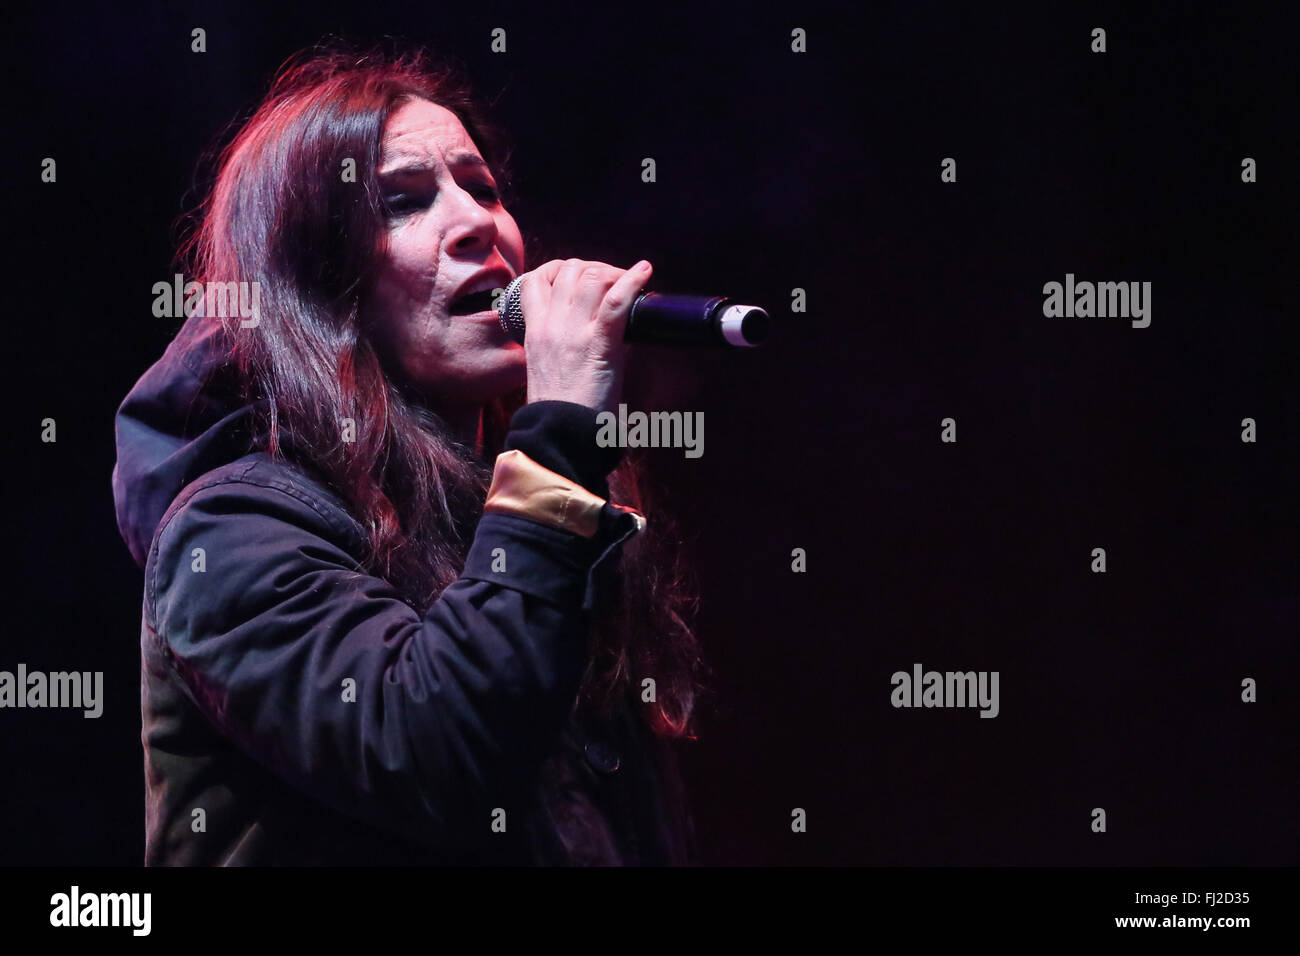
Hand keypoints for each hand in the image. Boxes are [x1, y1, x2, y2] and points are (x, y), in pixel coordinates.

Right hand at [515, 258, 652, 413]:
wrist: (561, 436)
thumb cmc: (559, 410)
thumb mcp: (547, 367)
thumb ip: (562, 342)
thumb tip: (594, 326)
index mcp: (533, 331)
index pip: (535, 280)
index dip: (559, 270)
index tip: (579, 278)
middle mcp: (549, 325)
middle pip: (567, 270)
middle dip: (592, 268)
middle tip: (611, 281)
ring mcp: (572, 333)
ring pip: (591, 278)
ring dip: (612, 273)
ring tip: (627, 280)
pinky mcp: (597, 344)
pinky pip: (616, 301)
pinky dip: (633, 281)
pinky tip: (644, 272)